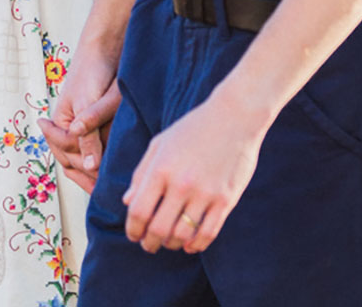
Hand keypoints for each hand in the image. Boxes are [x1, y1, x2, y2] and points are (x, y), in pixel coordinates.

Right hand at [39, 47, 120, 191]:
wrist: (107, 44)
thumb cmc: (93, 69)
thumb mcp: (89, 102)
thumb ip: (88, 132)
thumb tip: (89, 165)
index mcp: (59, 123)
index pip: (68, 154)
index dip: (83, 168)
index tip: (99, 183)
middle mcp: (69, 127)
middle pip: (74, 160)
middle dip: (87, 177)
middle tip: (105, 194)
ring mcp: (83, 126)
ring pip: (85, 157)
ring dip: (94, 172)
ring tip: (109, 189)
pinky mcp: (98, 122)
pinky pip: (97, 147)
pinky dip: (104, 159)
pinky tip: (115, 169)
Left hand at [123, 91, 263, 253]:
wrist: (235, 116)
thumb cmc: (193, 128)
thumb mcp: (160, 143)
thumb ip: (141, 172)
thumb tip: (126, 201)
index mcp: (161, 168)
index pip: (138, 211)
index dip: (133, 229)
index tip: (134, 234)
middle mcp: (181, 183)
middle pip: (158, 229)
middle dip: (149, 243)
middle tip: (148, 245)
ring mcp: (205, 193)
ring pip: (182, 236)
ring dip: (171, 245)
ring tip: (168, 242)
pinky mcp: (225, 200)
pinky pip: (207, 234)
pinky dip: (195, 245)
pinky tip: (189, 244)